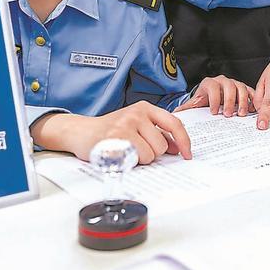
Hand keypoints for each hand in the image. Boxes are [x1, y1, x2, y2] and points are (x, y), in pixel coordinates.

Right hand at [33, 101, 191, 164]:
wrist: (81, 132)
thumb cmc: (110, 131)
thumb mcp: (136, 126)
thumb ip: (156, 133)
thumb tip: (176, 147)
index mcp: (145, 108)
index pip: (174, 123)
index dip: (184, 141)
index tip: (187, 155)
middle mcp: (136, 113)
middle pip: (162, 145)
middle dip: (152, 153)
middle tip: (135, 148)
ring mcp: (125, 124)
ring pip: (150, 154)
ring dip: (140, 159)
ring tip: (125, 150)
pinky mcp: (116, 139)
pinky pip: (135, 159)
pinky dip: (129, 162)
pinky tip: (119, 154)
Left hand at [174, 75, 255, 116]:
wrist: (213, 95)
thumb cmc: (204, 99)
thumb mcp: (196, 103)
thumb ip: (187, 107)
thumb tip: (175, 113)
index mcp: (209, 83)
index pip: (212, 87)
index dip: (214, 99)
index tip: (213, 112)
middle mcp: (222, 81)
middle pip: (228, 86)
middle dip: (229, 101)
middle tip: (228, 115)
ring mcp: (234, 83)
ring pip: (241, 87)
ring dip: (242, 101)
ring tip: (241, 114)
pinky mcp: (244, 88)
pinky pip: (250, 90)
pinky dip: (253, 99)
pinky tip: (253, 109)